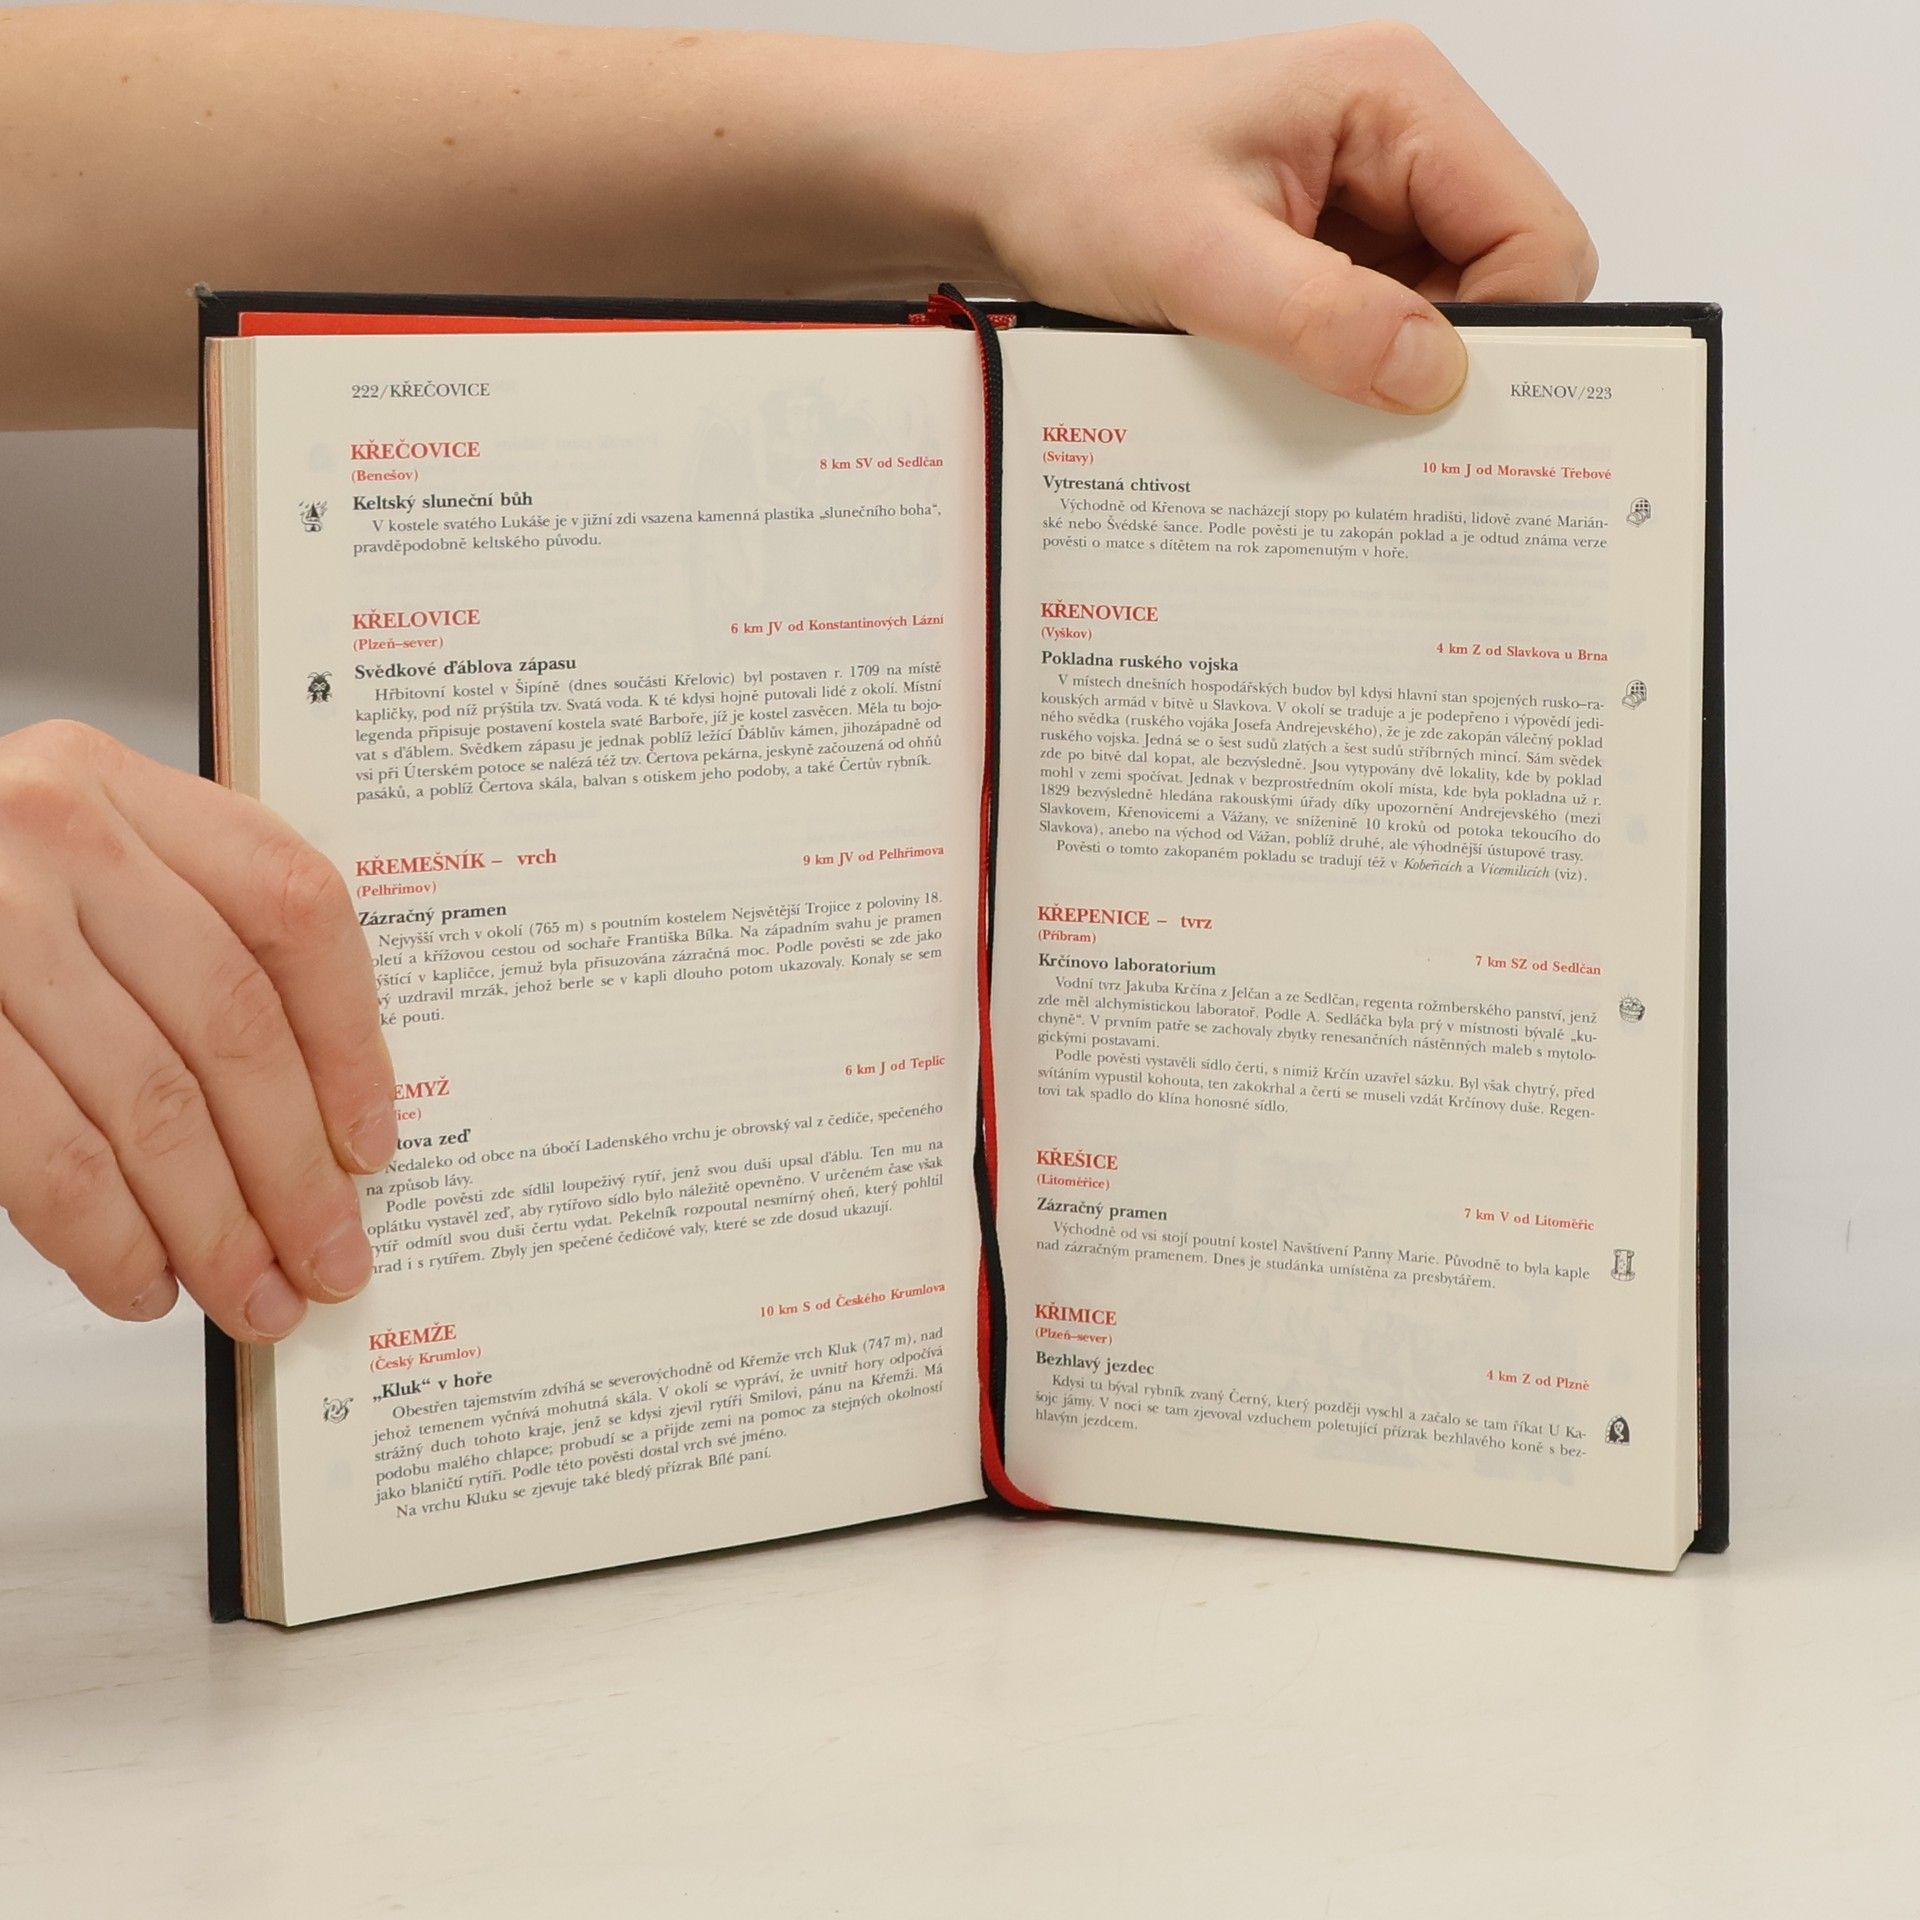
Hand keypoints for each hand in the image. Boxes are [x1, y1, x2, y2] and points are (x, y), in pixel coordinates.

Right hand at [0, 721, 395, 1339]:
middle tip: (329, 1257)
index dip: (352, 1040)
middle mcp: (50, 835)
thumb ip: (181, 935)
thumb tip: (320, 1111)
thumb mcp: (68, 864)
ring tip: (251, 1293)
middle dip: (294, 1168)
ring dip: (214, 1225)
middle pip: (232, 1023)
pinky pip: (47, 1154)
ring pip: (149, 1102)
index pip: (291, 908)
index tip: (375, 1142)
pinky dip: (107, 1238)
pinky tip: (143, 1279)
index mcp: (116, 782)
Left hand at [977, 22, 1597, 411]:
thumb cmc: (1079, 176)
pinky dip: (1350, 370)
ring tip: (1301, 390)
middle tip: (1364, 417)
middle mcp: (1400, 136)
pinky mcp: (1331, 245)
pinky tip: (1289, 384)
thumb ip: (1320, 317)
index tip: (1433, 410)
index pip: (1536, 234)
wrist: (1002, 176)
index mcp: (1398, 98)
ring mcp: (1368, 193)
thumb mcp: (1196, 257)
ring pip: (1445, 312)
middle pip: (1504, 277)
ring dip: (1388, 370)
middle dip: (1448, 360)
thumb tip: (1433, 377)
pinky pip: (1382, 324)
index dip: (1507, 334)